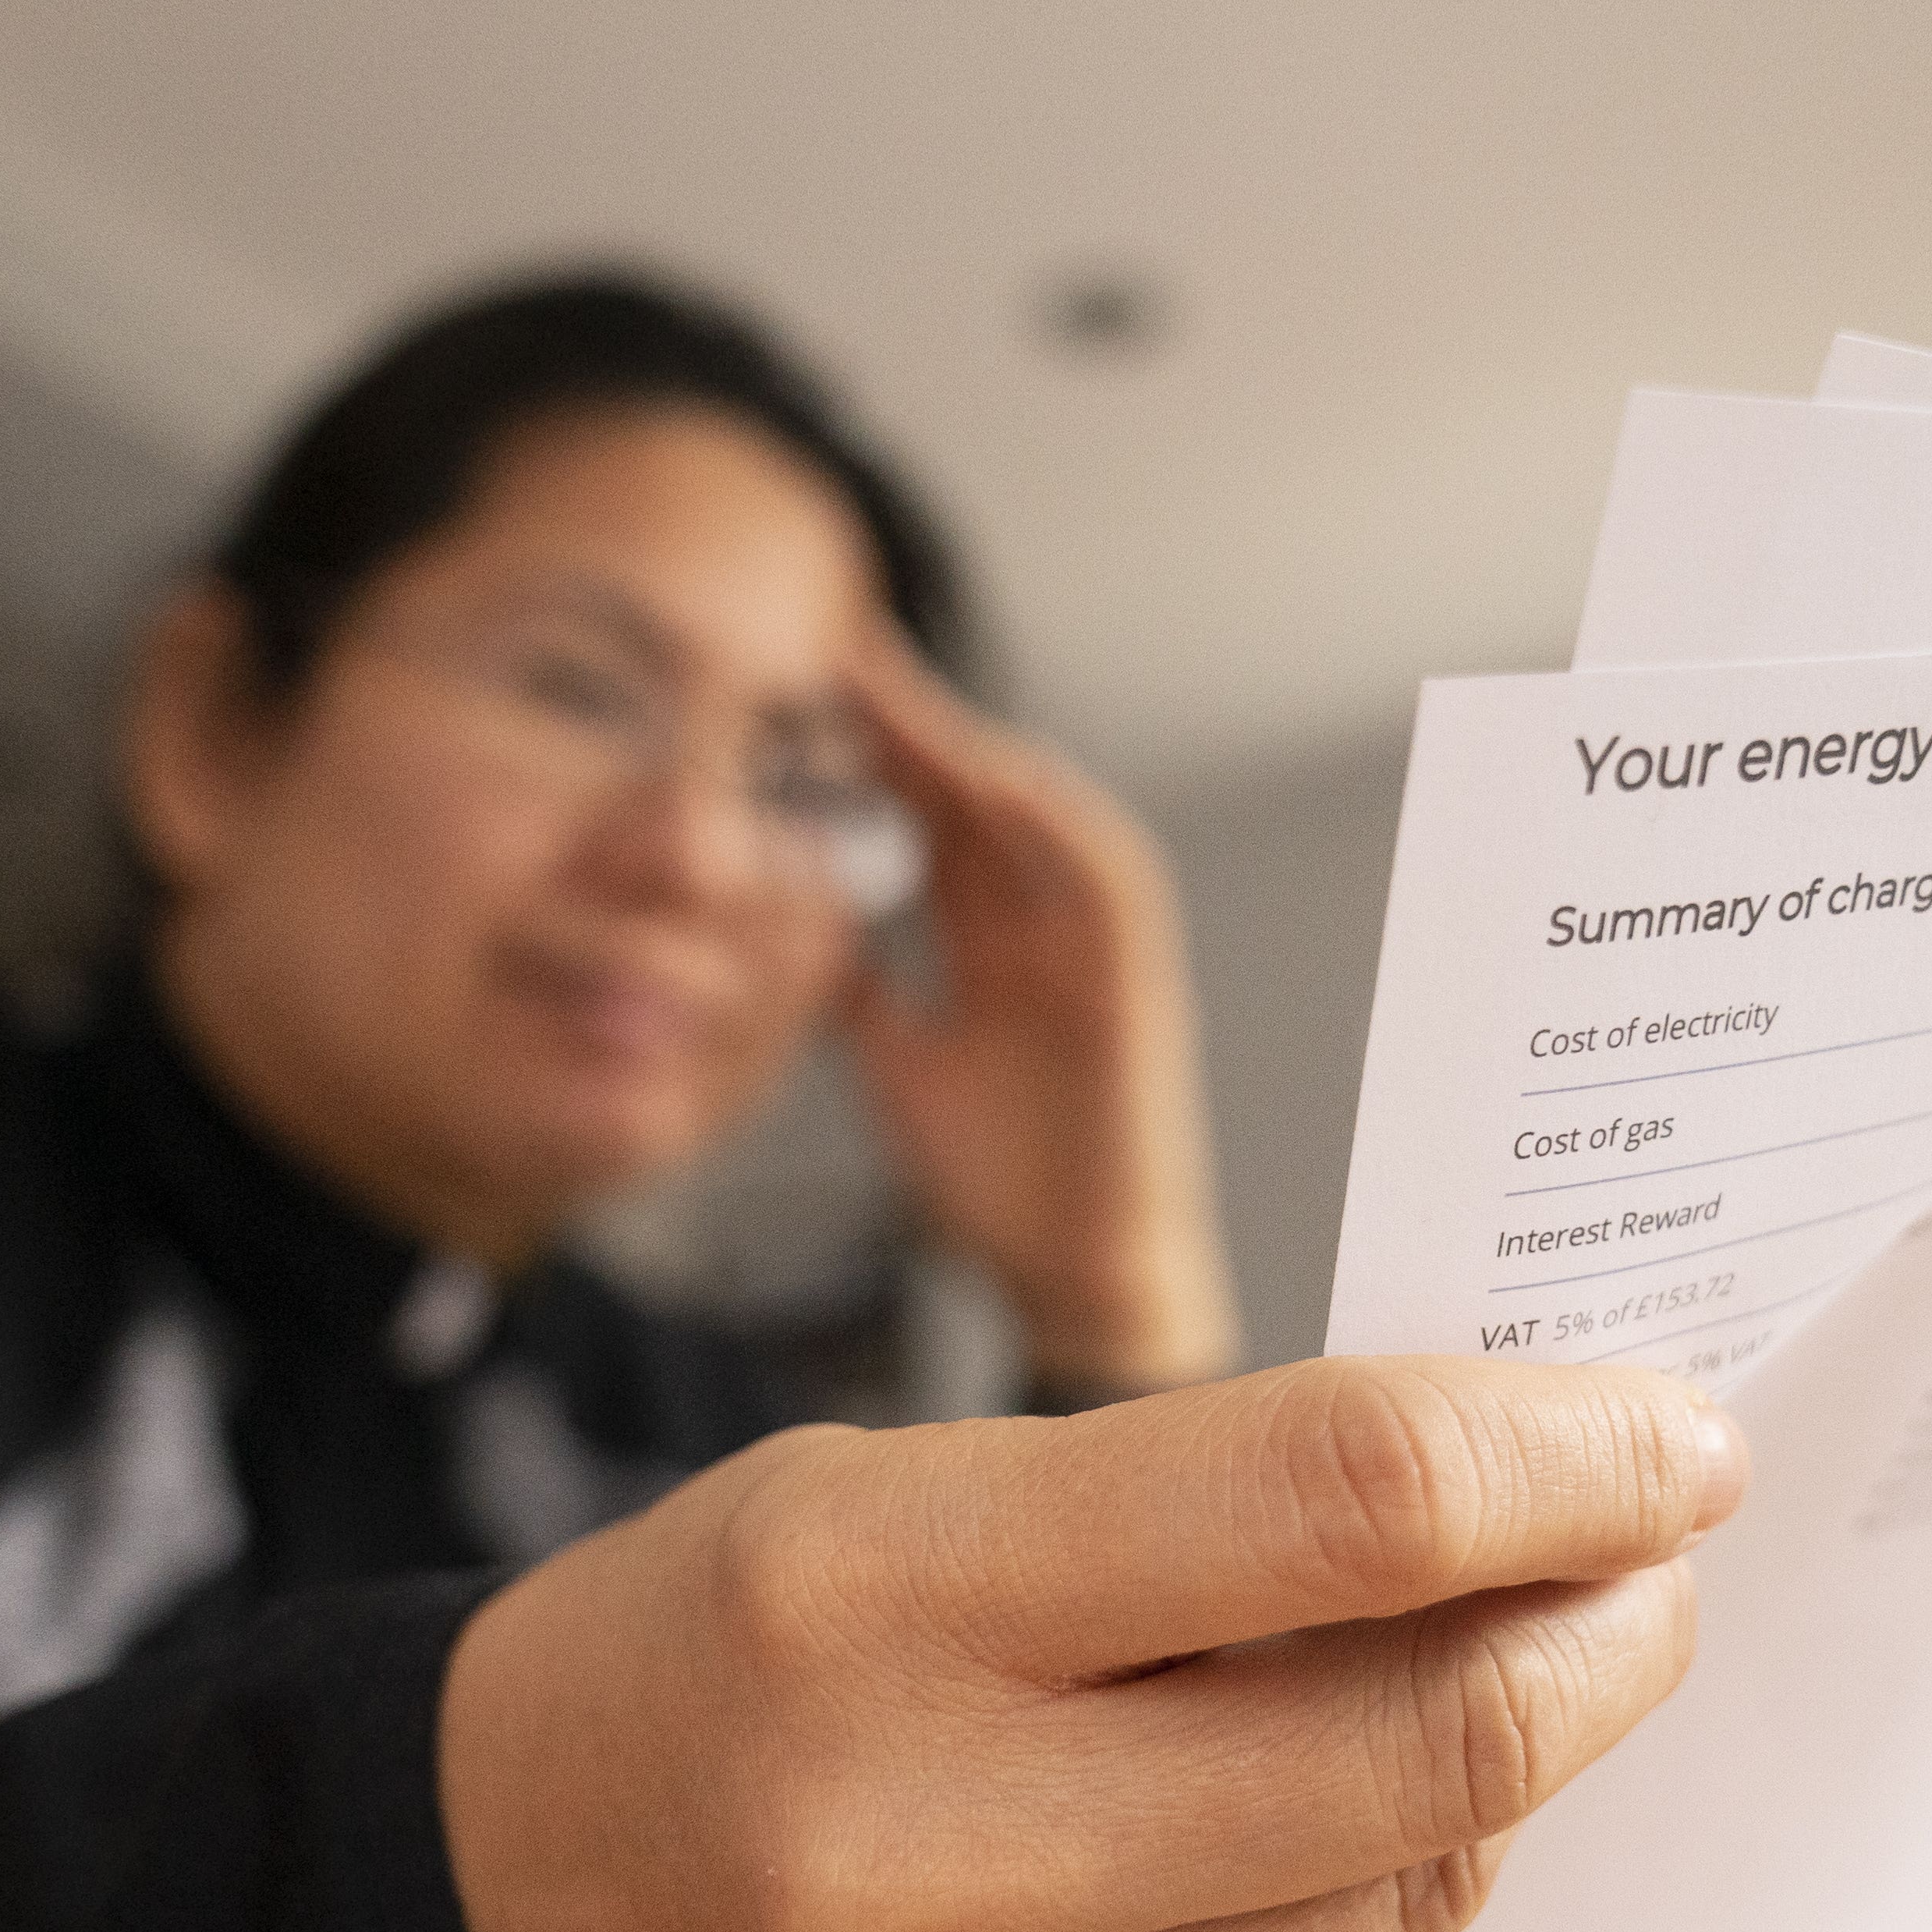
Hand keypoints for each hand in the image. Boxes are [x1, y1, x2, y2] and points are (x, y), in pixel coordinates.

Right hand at [439, 1355, 1747, 1931]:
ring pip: (1409, 1908)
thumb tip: (1553, 1519)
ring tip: (1347, 1724)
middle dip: (1602, 1644)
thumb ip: (1222, 1498)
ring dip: (1455, 1794)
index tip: (1677, 1439)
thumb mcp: (919, 1484)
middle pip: (1434, 1746)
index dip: (1565, 1460)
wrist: (517, 1909)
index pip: (1338, 1505)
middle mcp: (922, 1856)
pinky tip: (1229, 1880)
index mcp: (879, 1595)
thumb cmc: (738, 1648)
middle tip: (1643, 1576)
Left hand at [839, 636, 1239, 1396]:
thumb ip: (862, 997)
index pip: (929, 829)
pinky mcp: (1136, 986)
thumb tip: (795, 933)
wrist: (1071, 1281)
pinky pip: (1109, 883)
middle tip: (840, 651)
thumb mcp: (899, 1073)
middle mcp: (1042, 934)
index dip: (875, 762)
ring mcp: (1090, 954)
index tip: (805, 700)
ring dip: (974, 753)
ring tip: (902, 696)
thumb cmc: (1000, 1191)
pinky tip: (999, 781)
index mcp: (990, 950)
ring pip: (1038, 821)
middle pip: (975, 804)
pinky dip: (1059, 827)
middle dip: (912, 726)